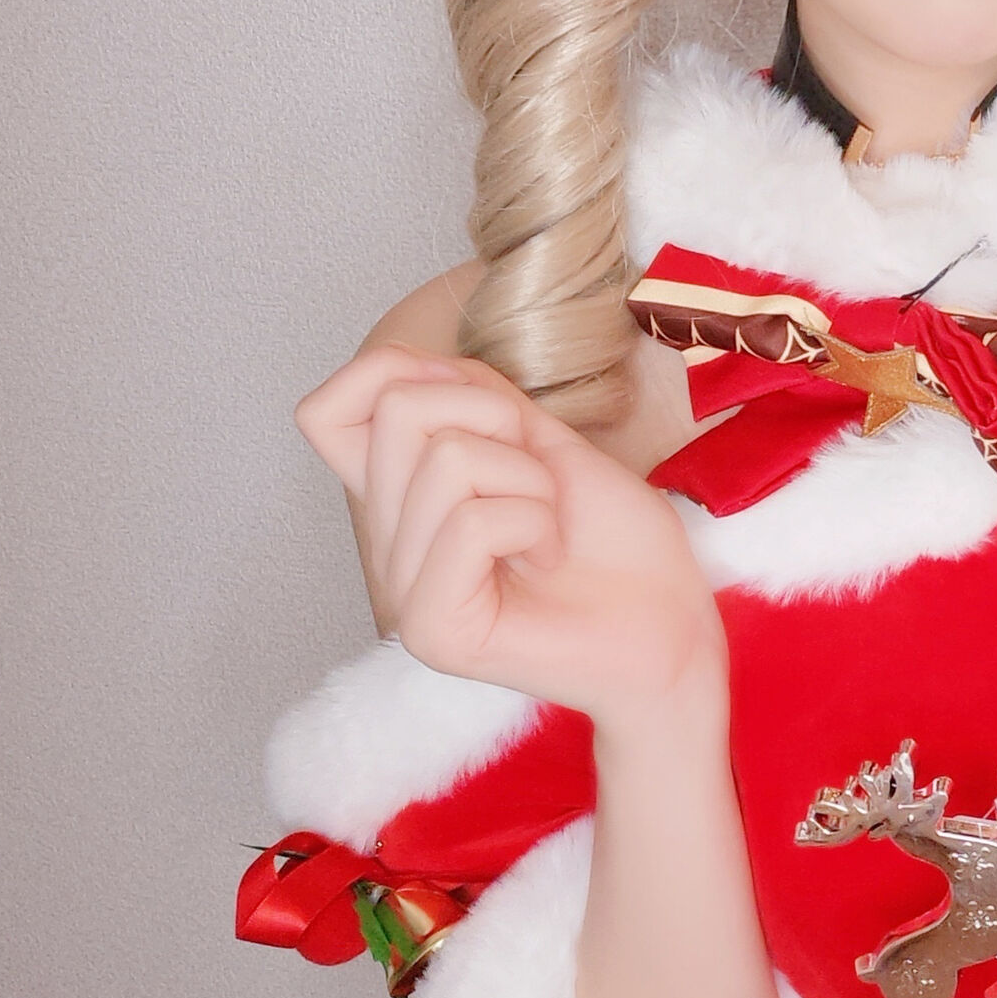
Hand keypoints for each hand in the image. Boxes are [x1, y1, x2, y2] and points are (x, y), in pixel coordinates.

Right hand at [295, 346, 721, 726]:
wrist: (671, 619)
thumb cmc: (617, 539)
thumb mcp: (540, 438)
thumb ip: (470, 398)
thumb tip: (406, 368)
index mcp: (404, 499)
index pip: (324, 412)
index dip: (397, 375)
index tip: (486, 413)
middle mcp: (391, 545)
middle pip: (398, 410)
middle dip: (497, 422)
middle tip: (539, 484)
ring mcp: (403, 591)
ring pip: (444, 459)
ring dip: (529, 481)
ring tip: (549, 531)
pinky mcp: (432, 629)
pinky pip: (470, 522)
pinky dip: (534, 523)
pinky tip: (548, 560)